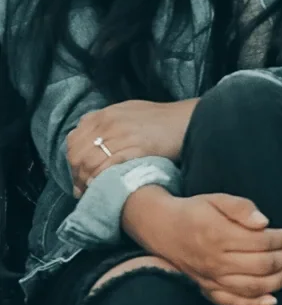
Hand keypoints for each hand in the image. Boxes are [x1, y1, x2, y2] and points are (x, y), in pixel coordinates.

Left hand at [68, 99, 196, 193]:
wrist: (187, 121)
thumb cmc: (161, 119)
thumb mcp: (128, 111)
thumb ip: (107, 121)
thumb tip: (89, 132)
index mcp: (104, 114)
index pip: (73, 140)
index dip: (72, 161)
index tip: (78, 175)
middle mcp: (108, 123)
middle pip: (77, 154)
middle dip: (76, 175)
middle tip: (82, 189)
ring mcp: (121, 135)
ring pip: (89, 162)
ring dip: (86, 182)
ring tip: (91, 193)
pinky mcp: (135, 148)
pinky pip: (107, 167)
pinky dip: (100, 179)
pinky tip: (102, 187)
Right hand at [120, 188, 281, 304]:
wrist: (162, 228)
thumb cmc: (194, 211)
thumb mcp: (217, 199)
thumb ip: (242, 208)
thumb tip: (265, 223)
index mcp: (219, 235)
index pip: (260, 242)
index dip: (280, 240)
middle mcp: (215, 260)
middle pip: (260, 266)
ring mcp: (210, 278)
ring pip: (251, 287)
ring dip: (278, 282)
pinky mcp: (206, 289)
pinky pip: (231, 303)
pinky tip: (272, 301)